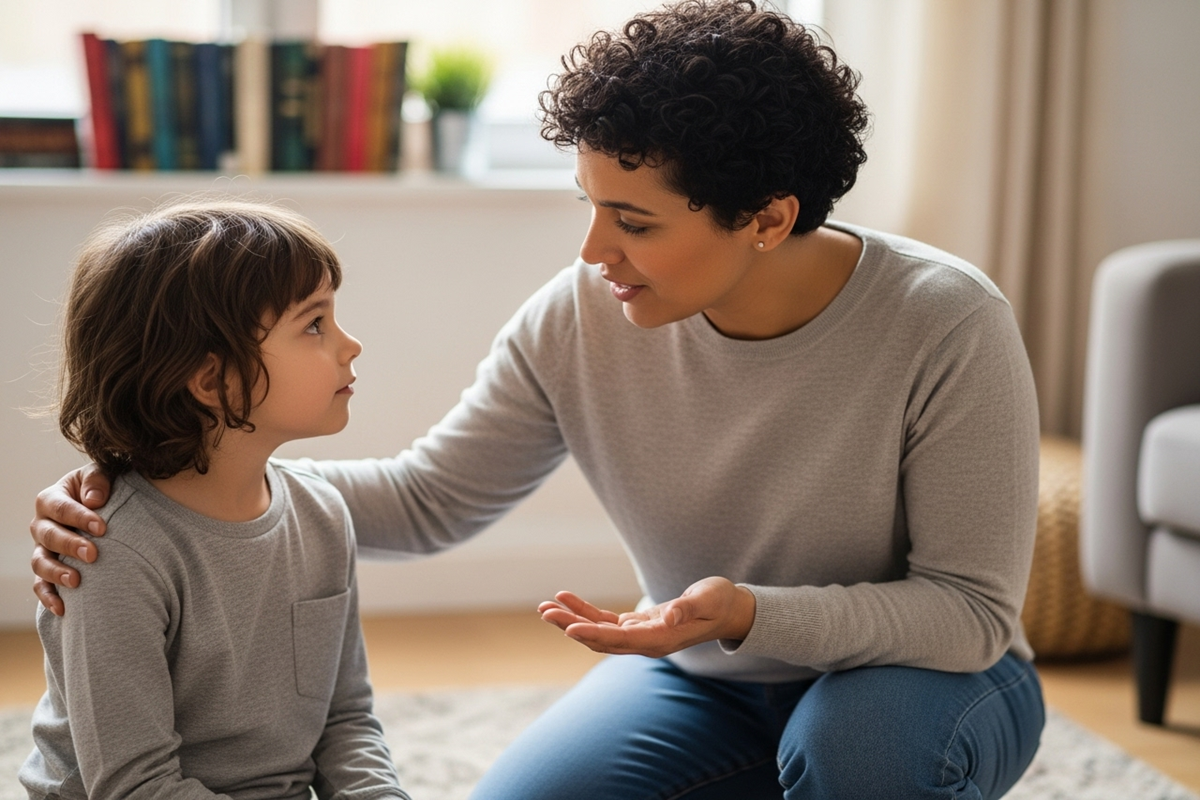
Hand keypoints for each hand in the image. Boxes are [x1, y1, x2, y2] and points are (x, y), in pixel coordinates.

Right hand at [30, 465, 110, 614]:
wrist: (108, 506)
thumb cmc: (103, 487)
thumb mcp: (103, 474)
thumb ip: (97, 480)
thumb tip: (94, 500)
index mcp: (52, 498)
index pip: (60, 508)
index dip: (79, 517)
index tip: (102, 528)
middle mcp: (42, 524)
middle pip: (48, 536)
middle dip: (69, 545)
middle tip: (93, 554)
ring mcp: (43, 549)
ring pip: (40, 562)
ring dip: (56, 573)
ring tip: (76, 581)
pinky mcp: (49, 570)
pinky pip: (42, 586)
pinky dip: (49, 597)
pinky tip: (63, 609)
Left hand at [538, 576, 756, 658]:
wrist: (728, 610)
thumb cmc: (719, 602)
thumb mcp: (708, 599)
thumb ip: (689, 607)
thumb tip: (669, 614)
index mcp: (660, 639)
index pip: (619, 640)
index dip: (593, 634)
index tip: (569, 628)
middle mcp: (645, 643)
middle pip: (600, 639)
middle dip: (571, 626)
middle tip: (545, 611)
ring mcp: (639, 636)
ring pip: (597, 632)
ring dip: (571, 620)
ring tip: (545, 607)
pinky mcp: (637, 626)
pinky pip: (605, 622)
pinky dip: (585, 611)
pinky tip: (566, 598)